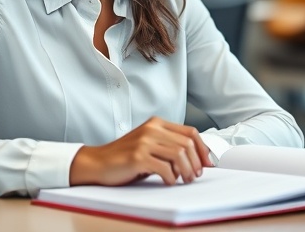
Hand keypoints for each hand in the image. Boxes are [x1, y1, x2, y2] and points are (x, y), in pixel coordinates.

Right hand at [69, 116, 214, 185]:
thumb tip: (197, 159)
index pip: (190, 132)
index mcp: (157, 123)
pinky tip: (168, 181)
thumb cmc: (124, 157)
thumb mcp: (149, 144)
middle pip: (187, 144)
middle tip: (194, 175)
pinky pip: (165, 168)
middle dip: (196, 162)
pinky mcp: (138, 156)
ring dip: (186, 171)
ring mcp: (144, 141)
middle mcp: (152, 129)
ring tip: (184, 180)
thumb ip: (169, 146)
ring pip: (179, 155)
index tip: (207, 163)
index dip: (203, 149)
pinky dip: (171, 178)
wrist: (97, 162)